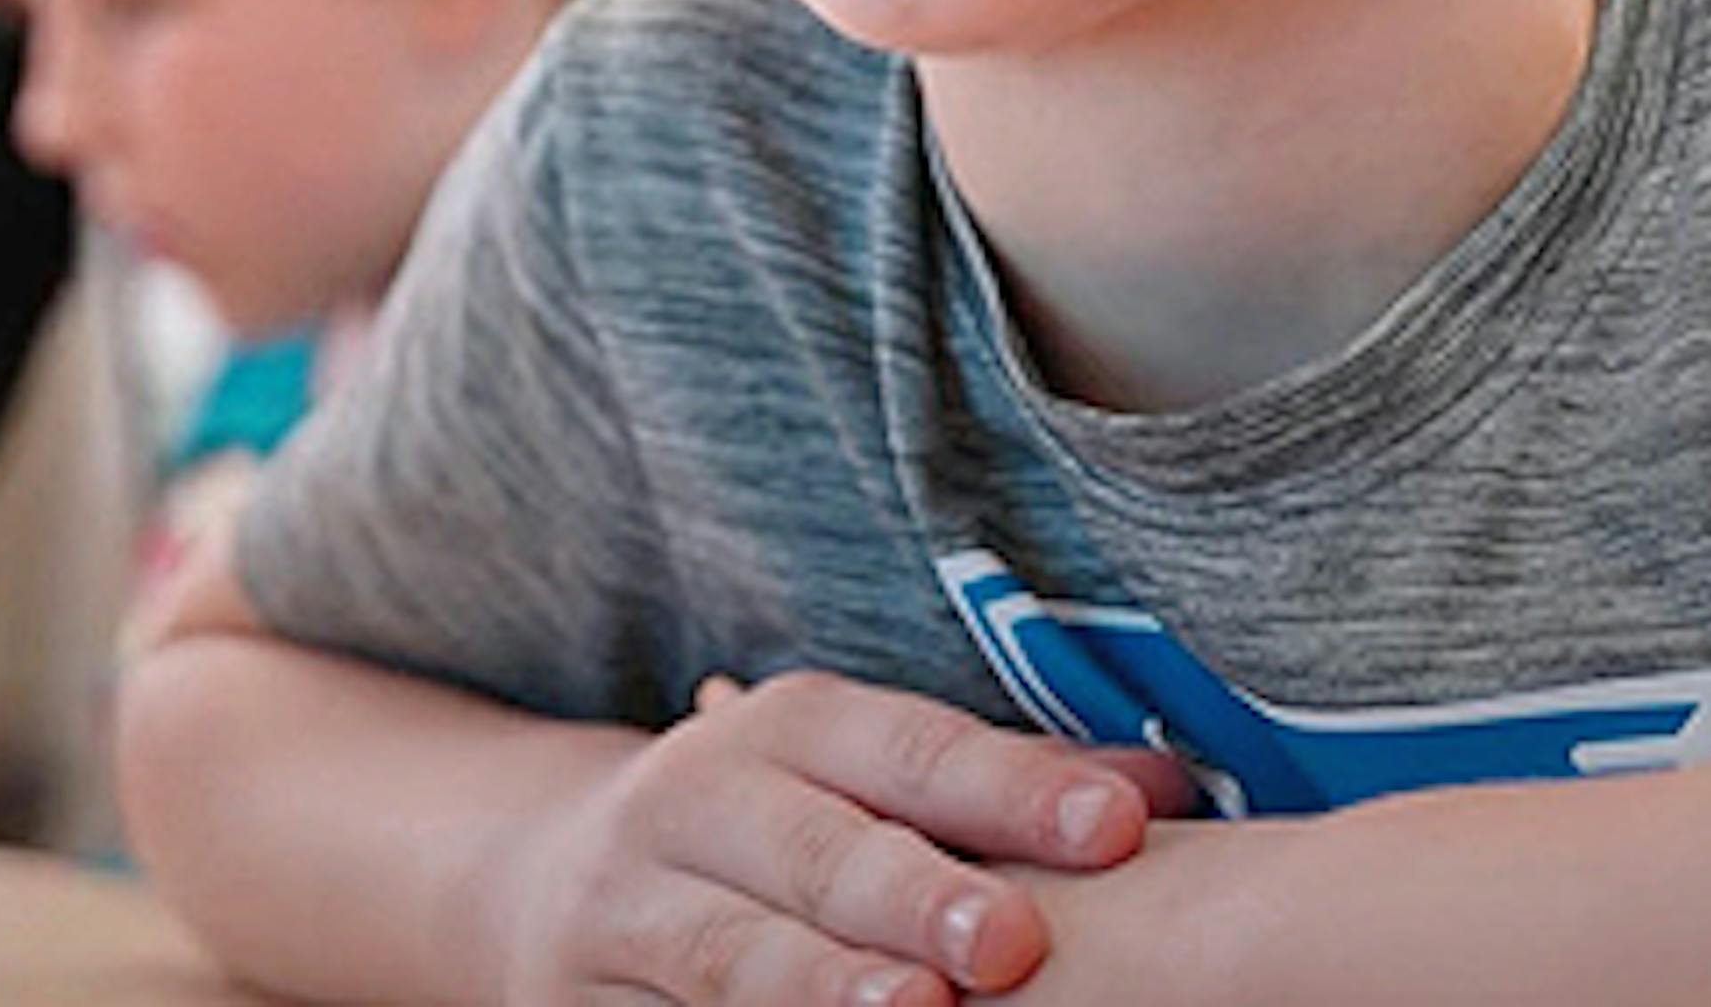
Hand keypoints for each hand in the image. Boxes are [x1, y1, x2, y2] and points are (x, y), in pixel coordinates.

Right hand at [488, 671, 1197, 1006]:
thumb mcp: (855, 776)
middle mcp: (698, 801)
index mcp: (787, 729)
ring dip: (821, 983)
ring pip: (733, 950)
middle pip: (817, 849)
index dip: (1011, 790)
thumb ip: (998, 787)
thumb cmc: (766, 828)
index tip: (1116, 829)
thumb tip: (1170, 791)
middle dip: (914, 895)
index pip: (911, 750)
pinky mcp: (594, 1000)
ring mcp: (634, 906)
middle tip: (1013, 940)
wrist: (540, 884)